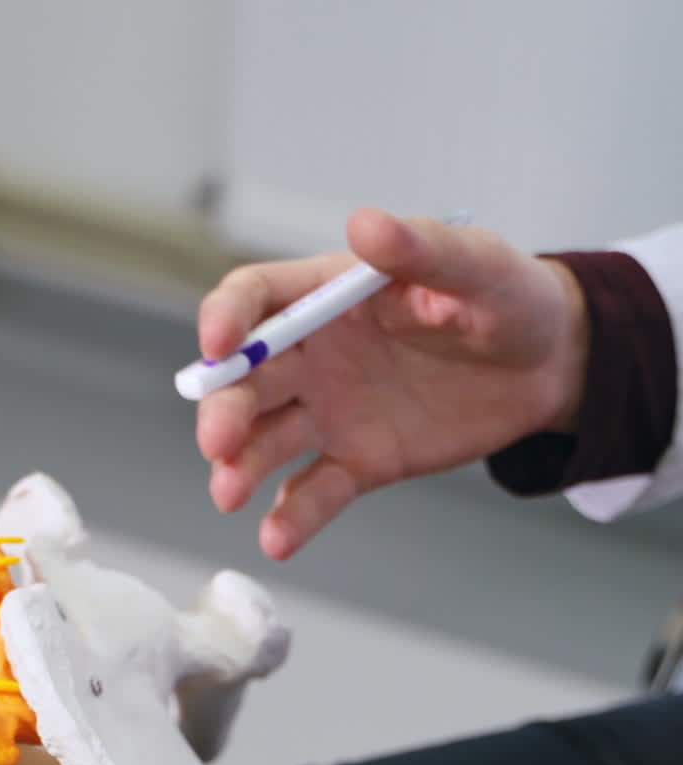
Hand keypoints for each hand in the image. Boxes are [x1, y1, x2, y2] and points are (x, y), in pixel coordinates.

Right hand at [195, 208, 588, 557]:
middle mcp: (313, 356)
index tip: (217, 345)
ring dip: (241, 465)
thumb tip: (364, 223)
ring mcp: (330, 413)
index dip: (227, 319)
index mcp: (328, 296)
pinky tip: (276, 540)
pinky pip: (315, 492)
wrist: (547, 368)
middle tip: (219, 440)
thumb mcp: (477, 266)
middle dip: (224, 409)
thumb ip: (422, 249)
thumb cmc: (507, 299)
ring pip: (267, 440)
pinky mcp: (356, 462)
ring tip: (229, 494)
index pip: (257, 299)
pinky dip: (293, 518)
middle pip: (246, 380)